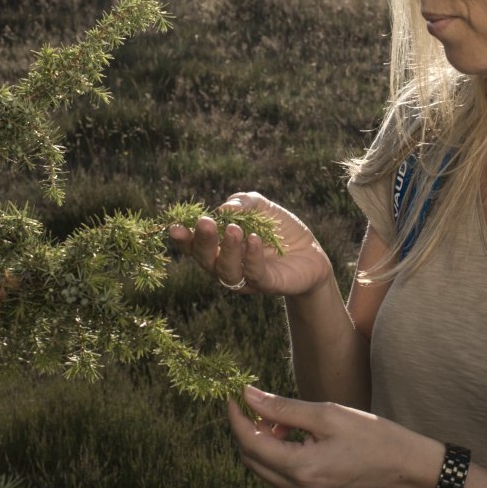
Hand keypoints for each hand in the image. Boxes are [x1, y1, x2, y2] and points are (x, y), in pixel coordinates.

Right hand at [168, 192, 332, 296]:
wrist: (311, 252)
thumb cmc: (280, 230)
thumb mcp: (261, 208)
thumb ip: (242, 203)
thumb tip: (224, 208)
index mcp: (219, 248)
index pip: (194, 246)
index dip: (183, 239)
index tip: (174, 227)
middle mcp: (226, 266)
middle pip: (206, 259)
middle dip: (203, 241)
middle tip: (204, 223)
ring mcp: (245, 278)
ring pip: (227, 270)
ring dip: (228, 249)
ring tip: (234, 230)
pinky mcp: (267, 284)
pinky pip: (254, 274)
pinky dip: (252, 257)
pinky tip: (254, 239)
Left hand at [228, 386, 440, 487]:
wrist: (407, 469)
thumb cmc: (374, 437)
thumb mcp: (328, 415)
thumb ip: (284, 408)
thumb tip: (249, 395)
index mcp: (300, 469)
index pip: (249, 442)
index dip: (236, 416)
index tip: (234, 394)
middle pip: (251, 459)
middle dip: (248, 429)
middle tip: (259, 403)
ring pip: (264, 468)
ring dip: (263, 442)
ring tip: (283, 420)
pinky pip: (281, 475)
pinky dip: (278, 454)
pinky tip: (295, 436)